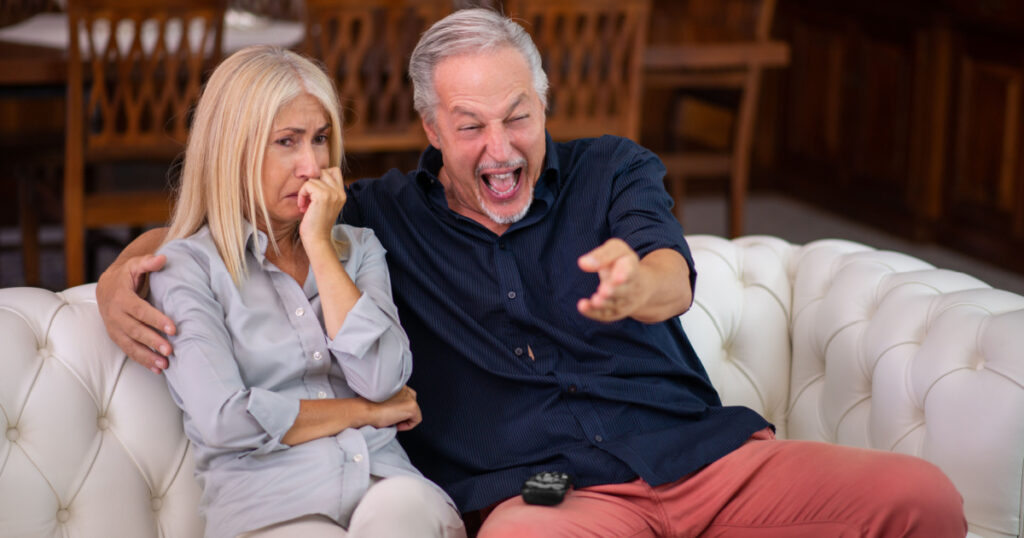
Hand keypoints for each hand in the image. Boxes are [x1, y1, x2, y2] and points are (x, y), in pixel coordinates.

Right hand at [97, 254, 176, 373]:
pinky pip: (128, 351)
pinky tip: (157, 369)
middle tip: (170, 350)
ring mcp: (114, 328)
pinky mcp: (117, 337)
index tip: (173, 328)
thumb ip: (148, 262)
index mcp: (120, 298)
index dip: (156, 320)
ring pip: (130, 345)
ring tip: (165, 364)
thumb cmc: (125, 275)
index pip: (140, 311)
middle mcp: (115, 315)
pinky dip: (142, 361)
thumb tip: (162, 258)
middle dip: (153, 341)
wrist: (105, 286)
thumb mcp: (134, 265)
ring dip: (147, 356)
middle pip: (135, 330)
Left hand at [298, 167, 345, 246]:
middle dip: (312, 182)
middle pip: (323, 171)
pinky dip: (302, 195)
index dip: (322, 176)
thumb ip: (325, 190)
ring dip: (305, 191)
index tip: (314, 192)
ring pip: (313, 178)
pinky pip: (307, 185)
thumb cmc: (317, 224)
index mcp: (342, 194)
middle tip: (309, 198)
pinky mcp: (323, 196)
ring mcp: (332, 193)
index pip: (334, 171)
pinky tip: (303, 207)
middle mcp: (340, 192)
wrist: (317, 239)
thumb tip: (314, 176)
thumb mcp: (325, 204)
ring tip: (305, 205)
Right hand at [364, 386, 421, 431]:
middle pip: (412, 402)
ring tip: (392, 421)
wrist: (365, 410)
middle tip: (392, 418)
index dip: (399, 407)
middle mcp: (404, 388)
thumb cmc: (368, 407)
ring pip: (414, 411)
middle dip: (404, 412)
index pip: (405, 395)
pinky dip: (407, 425)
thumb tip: (397, 410)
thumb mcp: (381, 398)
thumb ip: (391, 399)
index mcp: (396, 384)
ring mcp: (409, 397)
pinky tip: (396, 424)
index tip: (390, 413)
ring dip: (405, 418)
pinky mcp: (412, 406)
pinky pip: (416, 420)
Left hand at [576, 238, 651, 321]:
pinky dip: (594, 312)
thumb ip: (602, 255)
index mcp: (631, 267)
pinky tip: (582, 307)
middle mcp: (631, 287)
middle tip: (604, 291)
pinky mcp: (615, 312)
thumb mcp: (616, 250)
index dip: (624, 274)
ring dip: (605, 304)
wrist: (638, 284)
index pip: (630, 271)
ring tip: (595, 301)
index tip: (617, 278)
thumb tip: (582, 263)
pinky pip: (605, 315)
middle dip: (614, 291)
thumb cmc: (622, 262)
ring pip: (615, 305)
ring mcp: (624, 302)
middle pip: (624, 291)